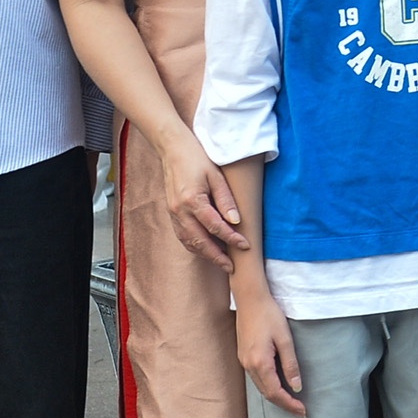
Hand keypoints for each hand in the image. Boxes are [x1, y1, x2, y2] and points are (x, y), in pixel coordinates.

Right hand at [159, 129, 247, 263]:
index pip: (215, 227)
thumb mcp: (216, 176)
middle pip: (200, 241)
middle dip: (217, 256)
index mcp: (192, 201)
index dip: (231, 239)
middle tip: (232, 267)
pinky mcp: (171, 214)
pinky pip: (182, 236)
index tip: (245, 246)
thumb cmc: (198, 159)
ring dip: (205, 254)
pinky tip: (206, 249)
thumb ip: (225, 200)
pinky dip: (194, 246)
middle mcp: (180, 211)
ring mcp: (173, 214)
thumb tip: (236, 222)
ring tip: (221, 261)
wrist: (173, 150)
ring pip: (189, 242)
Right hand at [235, 286, 305, 416]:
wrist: (250, 299)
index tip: (303, 411)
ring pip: (261, 387)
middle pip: (267, 394)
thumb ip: (290, 364)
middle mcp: (249, 366)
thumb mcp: (285, 339)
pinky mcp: (244, 356)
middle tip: (300, 411)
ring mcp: (244, 361)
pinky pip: (257, 378)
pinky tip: (278, 386)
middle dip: (284, 404)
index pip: (275, 392)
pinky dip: (268, 386)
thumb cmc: (270, 315)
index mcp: (260, 363)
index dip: (289, 404)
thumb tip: (297, 387)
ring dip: (276, 397)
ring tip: (292, 402)